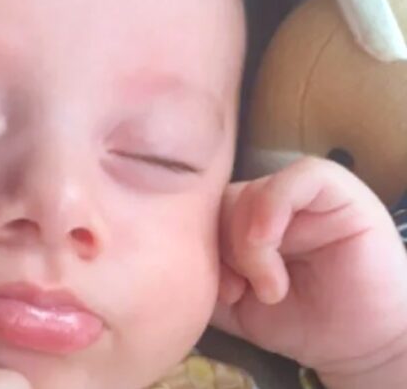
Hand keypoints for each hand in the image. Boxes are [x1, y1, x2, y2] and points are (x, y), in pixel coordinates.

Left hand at [214, 158, 406, 387]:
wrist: (355, 346)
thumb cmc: (293, 320)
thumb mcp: (228, 299)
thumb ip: (199, 268)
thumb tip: (169, 243)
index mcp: (239, 217)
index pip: (199, 207)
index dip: (196, 242)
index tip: (215, 290)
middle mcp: (268, 198)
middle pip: (219, 198)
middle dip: (220, 247)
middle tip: (236, 290)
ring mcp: (303, 192)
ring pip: (250, 191)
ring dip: (249, 245)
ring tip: (269, 288)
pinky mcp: (340, 191)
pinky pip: (299, 178)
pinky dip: (273, 211)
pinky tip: (271, 252)